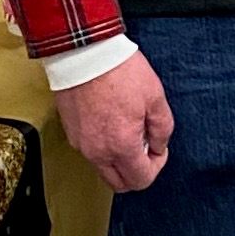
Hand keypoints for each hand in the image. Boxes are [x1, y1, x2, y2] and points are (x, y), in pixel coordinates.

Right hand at [53, 50, 173, 192]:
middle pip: (120, 183)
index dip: (156, 166)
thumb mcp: (155, 96)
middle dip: (136, 170)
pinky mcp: (70, 132)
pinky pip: (90, 151)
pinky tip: (110, 121)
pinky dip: (103, 147)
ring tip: (127, 129)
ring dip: (119, 160)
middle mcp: (98, 152)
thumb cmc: (119, 71)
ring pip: (103, 169)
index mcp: (121, 146)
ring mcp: (81, 144)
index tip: (158, 148)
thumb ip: (163, 128)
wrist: (84, 52)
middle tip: (144, 144)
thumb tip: (159, 145)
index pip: (141, 180)